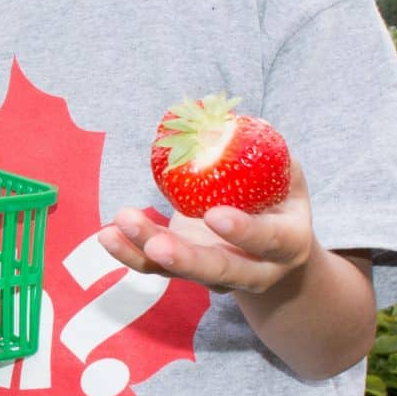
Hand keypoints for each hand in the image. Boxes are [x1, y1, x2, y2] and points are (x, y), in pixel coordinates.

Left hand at [97, 162, 311, 293]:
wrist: (273, 249)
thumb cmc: (279, 199)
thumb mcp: (286, 175)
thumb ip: (266, 152)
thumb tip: (229, 118)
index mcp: (287, 244)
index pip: (268, 240)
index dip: (244, 231)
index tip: (214, 214)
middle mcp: (255, 270)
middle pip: (220, 272)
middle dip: (187, 258)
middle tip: (157, 245)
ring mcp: (218, 276)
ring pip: (181, 272)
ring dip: (145, 252)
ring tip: (118, 226)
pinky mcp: (187, 272)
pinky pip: (156, 268)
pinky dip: (130, 252)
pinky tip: (109, 234)